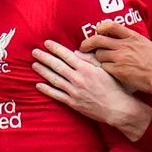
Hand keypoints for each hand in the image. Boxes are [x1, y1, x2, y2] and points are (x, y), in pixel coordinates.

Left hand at [33, 40, 150, 137]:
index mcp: (86, 69)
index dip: (55, 48)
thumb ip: (90, 59)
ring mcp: (74, 92)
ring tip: (34, 65)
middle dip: (44, 58)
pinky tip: (38, 85)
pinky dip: (47, 90)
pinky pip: (57, 95)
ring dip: (43, 72)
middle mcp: (78, 79)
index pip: (67, 55)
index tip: (46, 43)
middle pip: (57, 66)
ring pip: (54, 79)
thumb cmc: (115, 87)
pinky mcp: (73, 103)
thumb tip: (75, 52)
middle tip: (34, 52)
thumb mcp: (105, 69)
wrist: (117, 108)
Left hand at [80, 22, 151, 93]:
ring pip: (98, 54)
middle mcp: (124, 45)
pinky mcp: (117, 70)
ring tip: (97, 62)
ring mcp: (120, 57)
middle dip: (88, 42)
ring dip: (96, 58)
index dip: (101, 27)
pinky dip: (102, 69)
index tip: (97, 31)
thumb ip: (151, 47)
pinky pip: (103, 67)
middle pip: (98, 39)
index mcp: (133, 37)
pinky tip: (103, 73)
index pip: (111, 26)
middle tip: (83, 46)